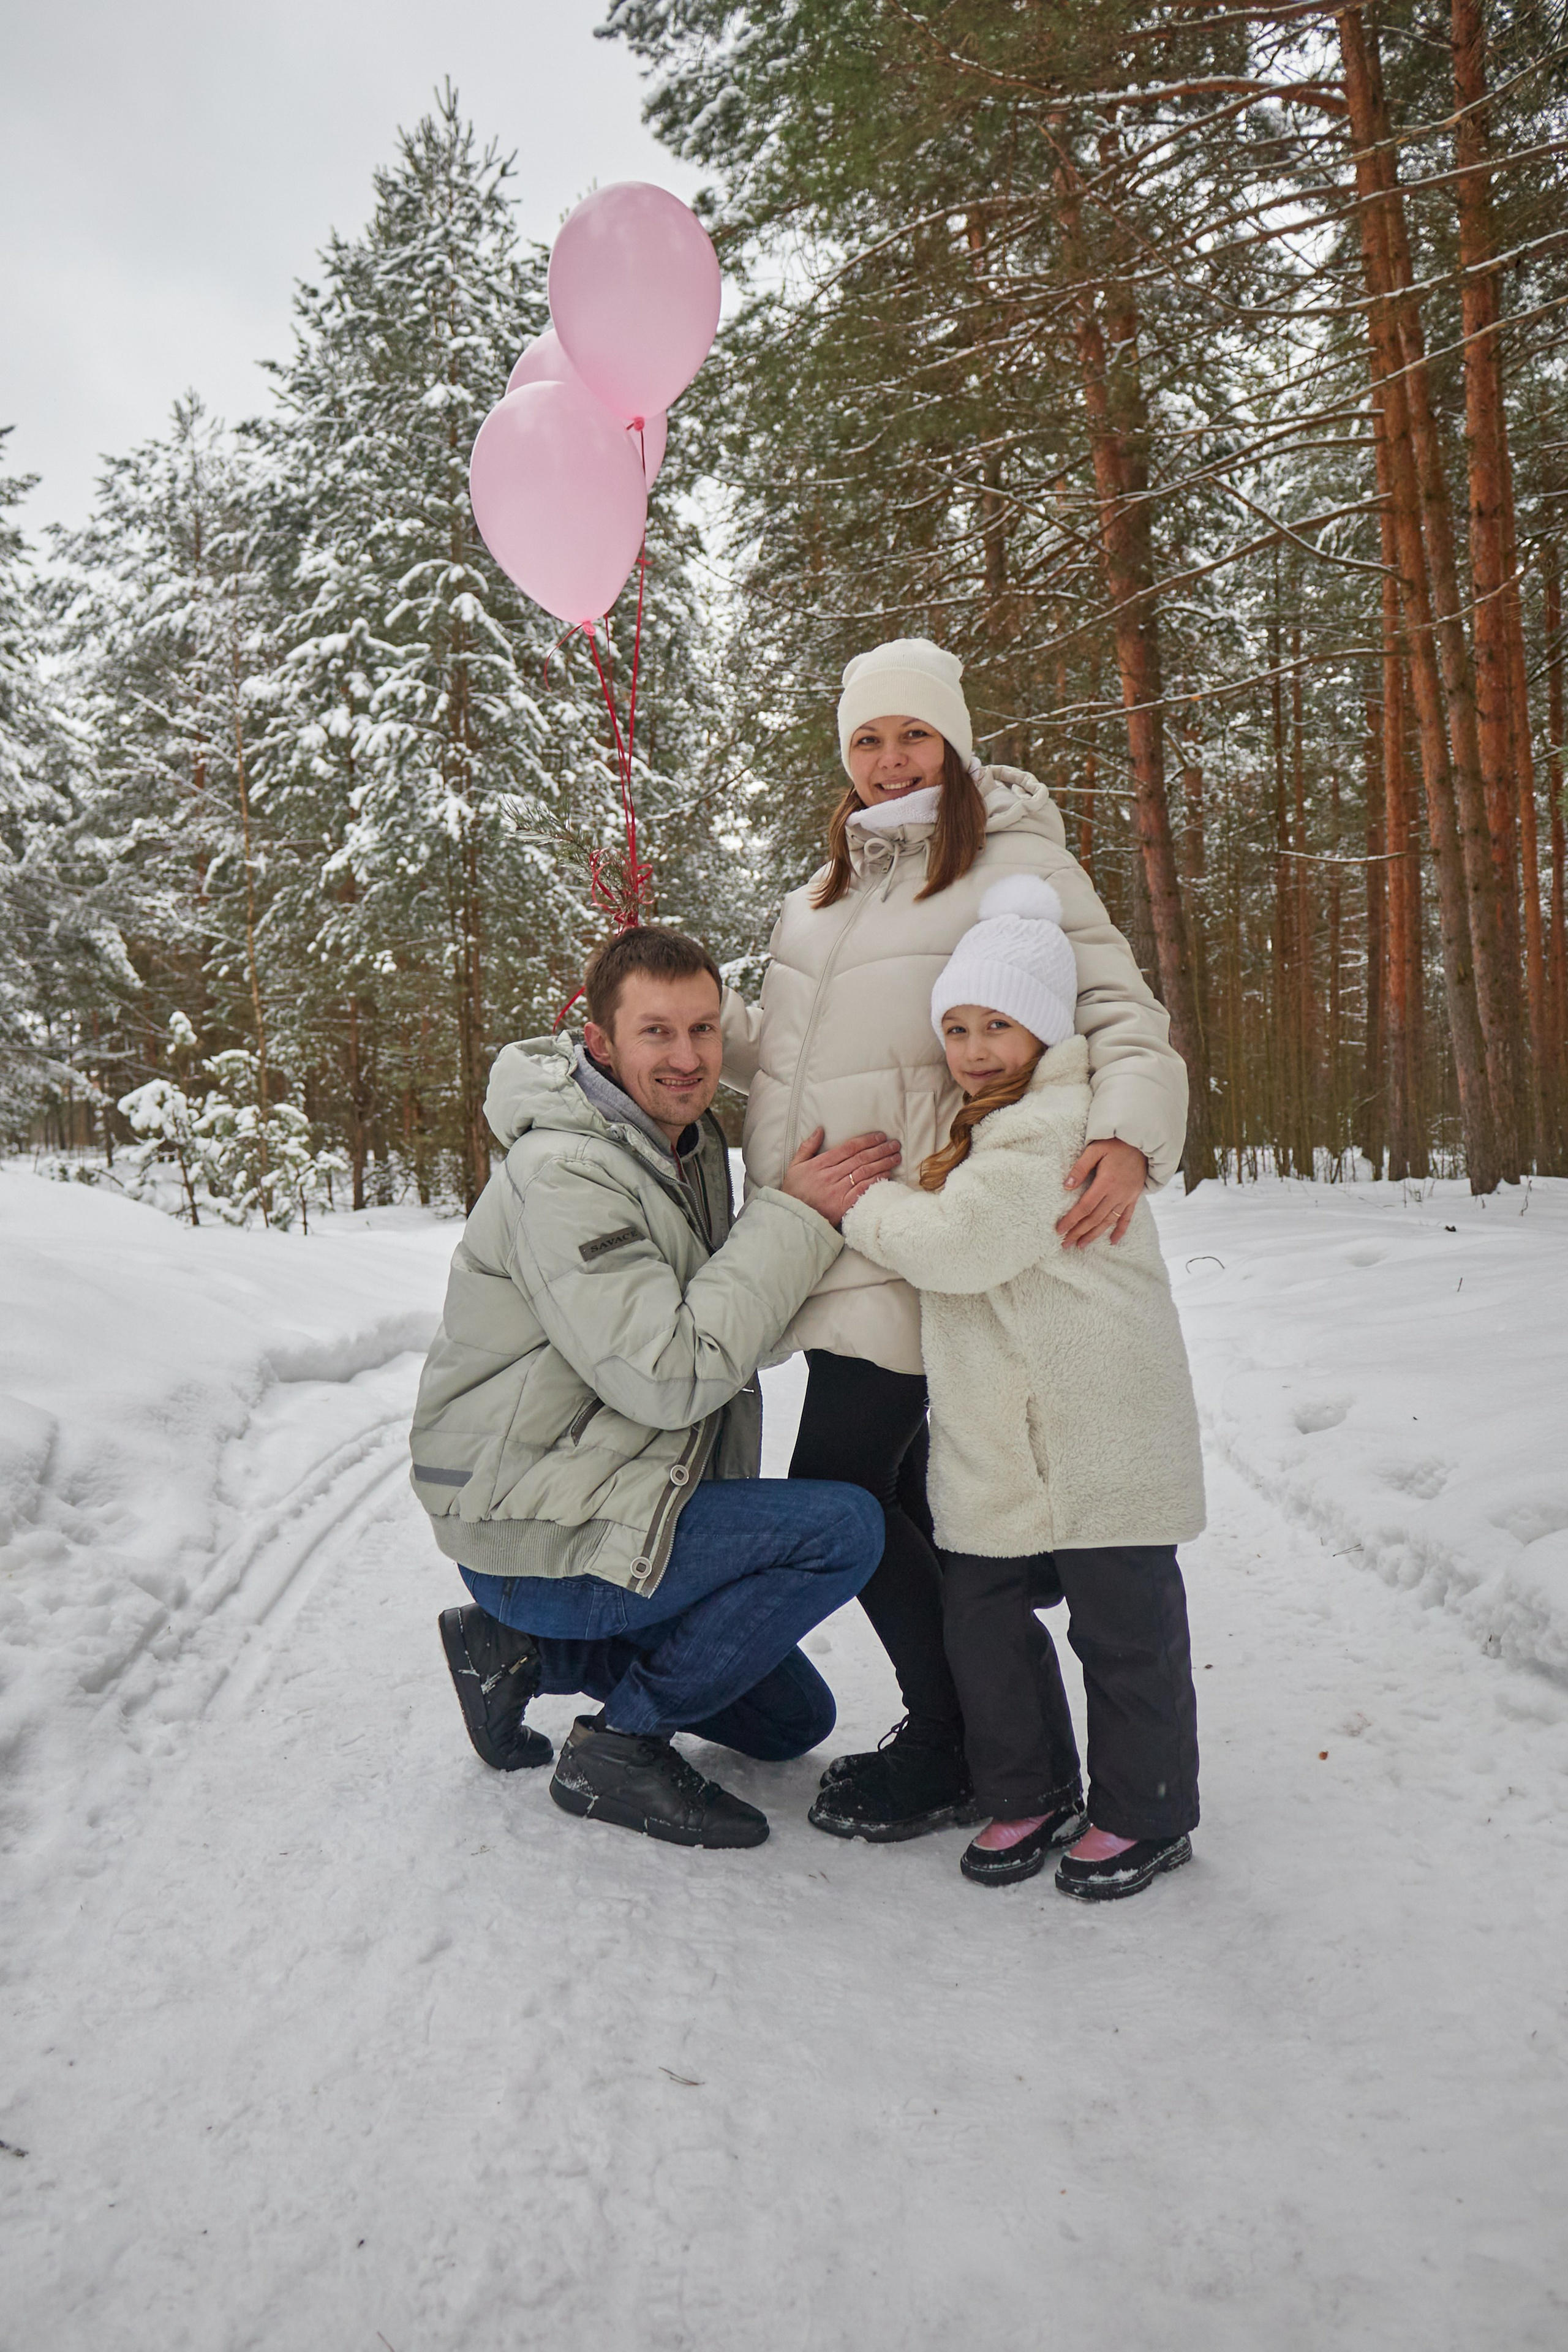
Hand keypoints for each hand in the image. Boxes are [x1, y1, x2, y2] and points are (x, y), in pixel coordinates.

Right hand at [781, 1127, 901, 1227]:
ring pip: (864, 1173)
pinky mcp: (843, 1205)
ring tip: (895, 1157)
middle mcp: (831, 1175)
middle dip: (880, 1150)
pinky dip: (875, 1181)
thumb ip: (807, 1147)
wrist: (793, 1217)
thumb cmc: (794, 1191)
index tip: (880, 1136)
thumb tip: (820, 1129)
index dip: (866, 1141)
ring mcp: (838, 1190)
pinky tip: (886, 1175)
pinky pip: (863, 1190)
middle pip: (860, 1158)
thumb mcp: (795, 1166)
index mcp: (821, 1164)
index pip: (849, 1148)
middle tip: (894, 1144)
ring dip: (882, 1163)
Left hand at [1056, 1137, 1147, 1248]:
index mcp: (1106, 1182)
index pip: (1085, 1206)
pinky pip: (1127, 1217)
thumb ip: (1080, 1167)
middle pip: (1095, 1218)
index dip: (1071, 1219)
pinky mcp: (1134, 1197)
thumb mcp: (1095, 1150)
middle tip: (1065, 1244)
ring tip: (1081, 1245)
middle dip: (1079, 1232)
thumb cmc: (1116, 1143)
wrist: (1143, 1142)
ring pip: (1109, 1221)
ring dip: (1094, 1234)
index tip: (1060, 1230)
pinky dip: (1120, 1230)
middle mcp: (1117, 1193)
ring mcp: (1127, 1197)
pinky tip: (1113, 1241)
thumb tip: (1066, 1186)